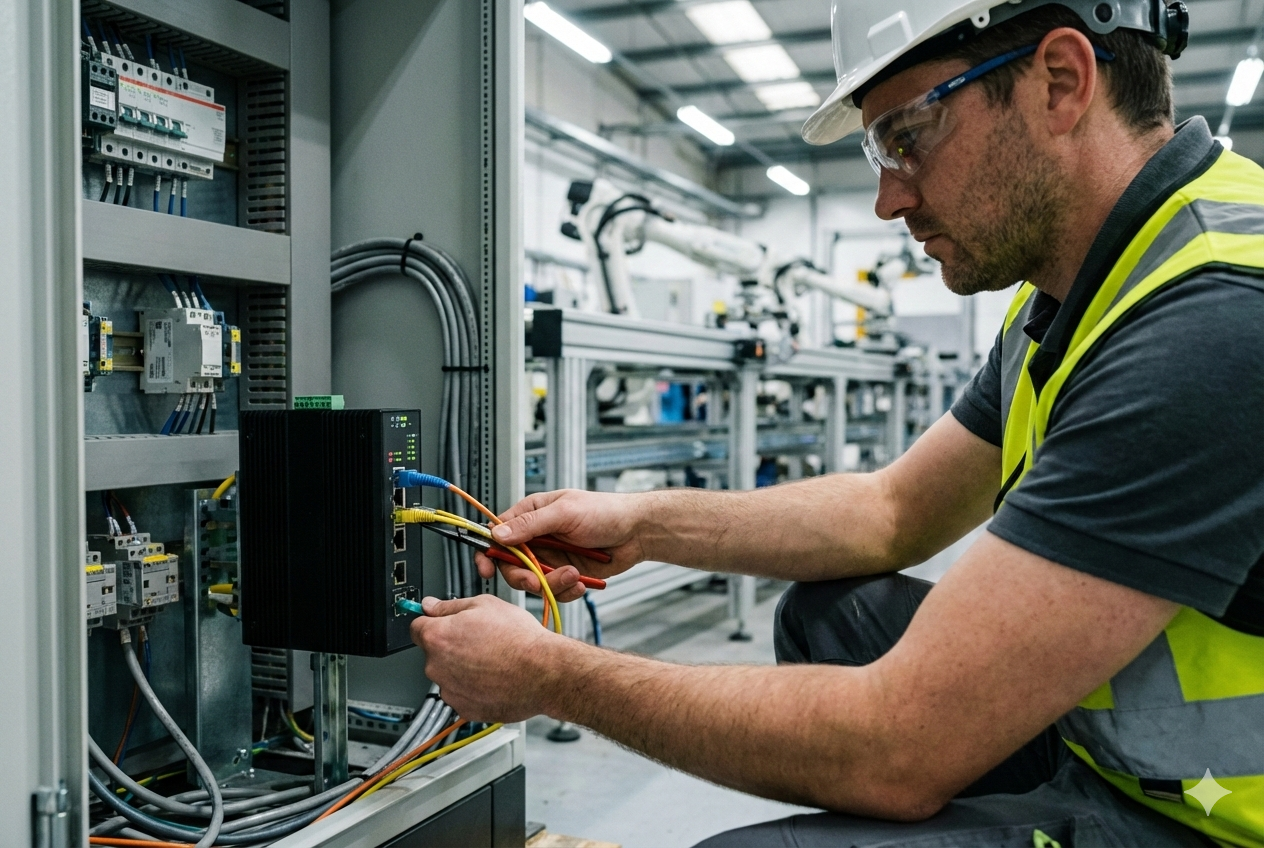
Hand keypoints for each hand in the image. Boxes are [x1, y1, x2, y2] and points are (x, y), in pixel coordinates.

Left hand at [410, 595, 563, 722]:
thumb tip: (430, 606)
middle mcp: (437, 667)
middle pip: (434, 653)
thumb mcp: (484, 605)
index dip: (431, 622)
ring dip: (462, 669)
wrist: (542, 672)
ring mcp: (450, 691)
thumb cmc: (518, 639)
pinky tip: (494, 678)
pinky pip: (463, 695)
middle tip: (479, 640)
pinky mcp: (465, 709)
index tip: (438, 623)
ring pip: (449, 675)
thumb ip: (450, 606)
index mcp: (438, 637)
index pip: (417, 627)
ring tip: (492, 661)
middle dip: (451, 647)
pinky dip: (474, 689)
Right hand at [476, 489, 648, 602]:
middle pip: (511, 565)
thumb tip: (498, 533)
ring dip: (551, 585)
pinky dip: (566, 591)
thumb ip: (530, 524)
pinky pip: (554, 591)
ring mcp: (551, 558)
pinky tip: (582, 583)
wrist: (636, 532)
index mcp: (531, 515)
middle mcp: (537, 538)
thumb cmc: (605, 512)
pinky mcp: (565, 574)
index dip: (488, 552)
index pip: (497, 534)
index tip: (486, 569)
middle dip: (523, 577)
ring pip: (533, 582)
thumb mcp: (565, 513)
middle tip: (536, 582)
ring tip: (574, 576)